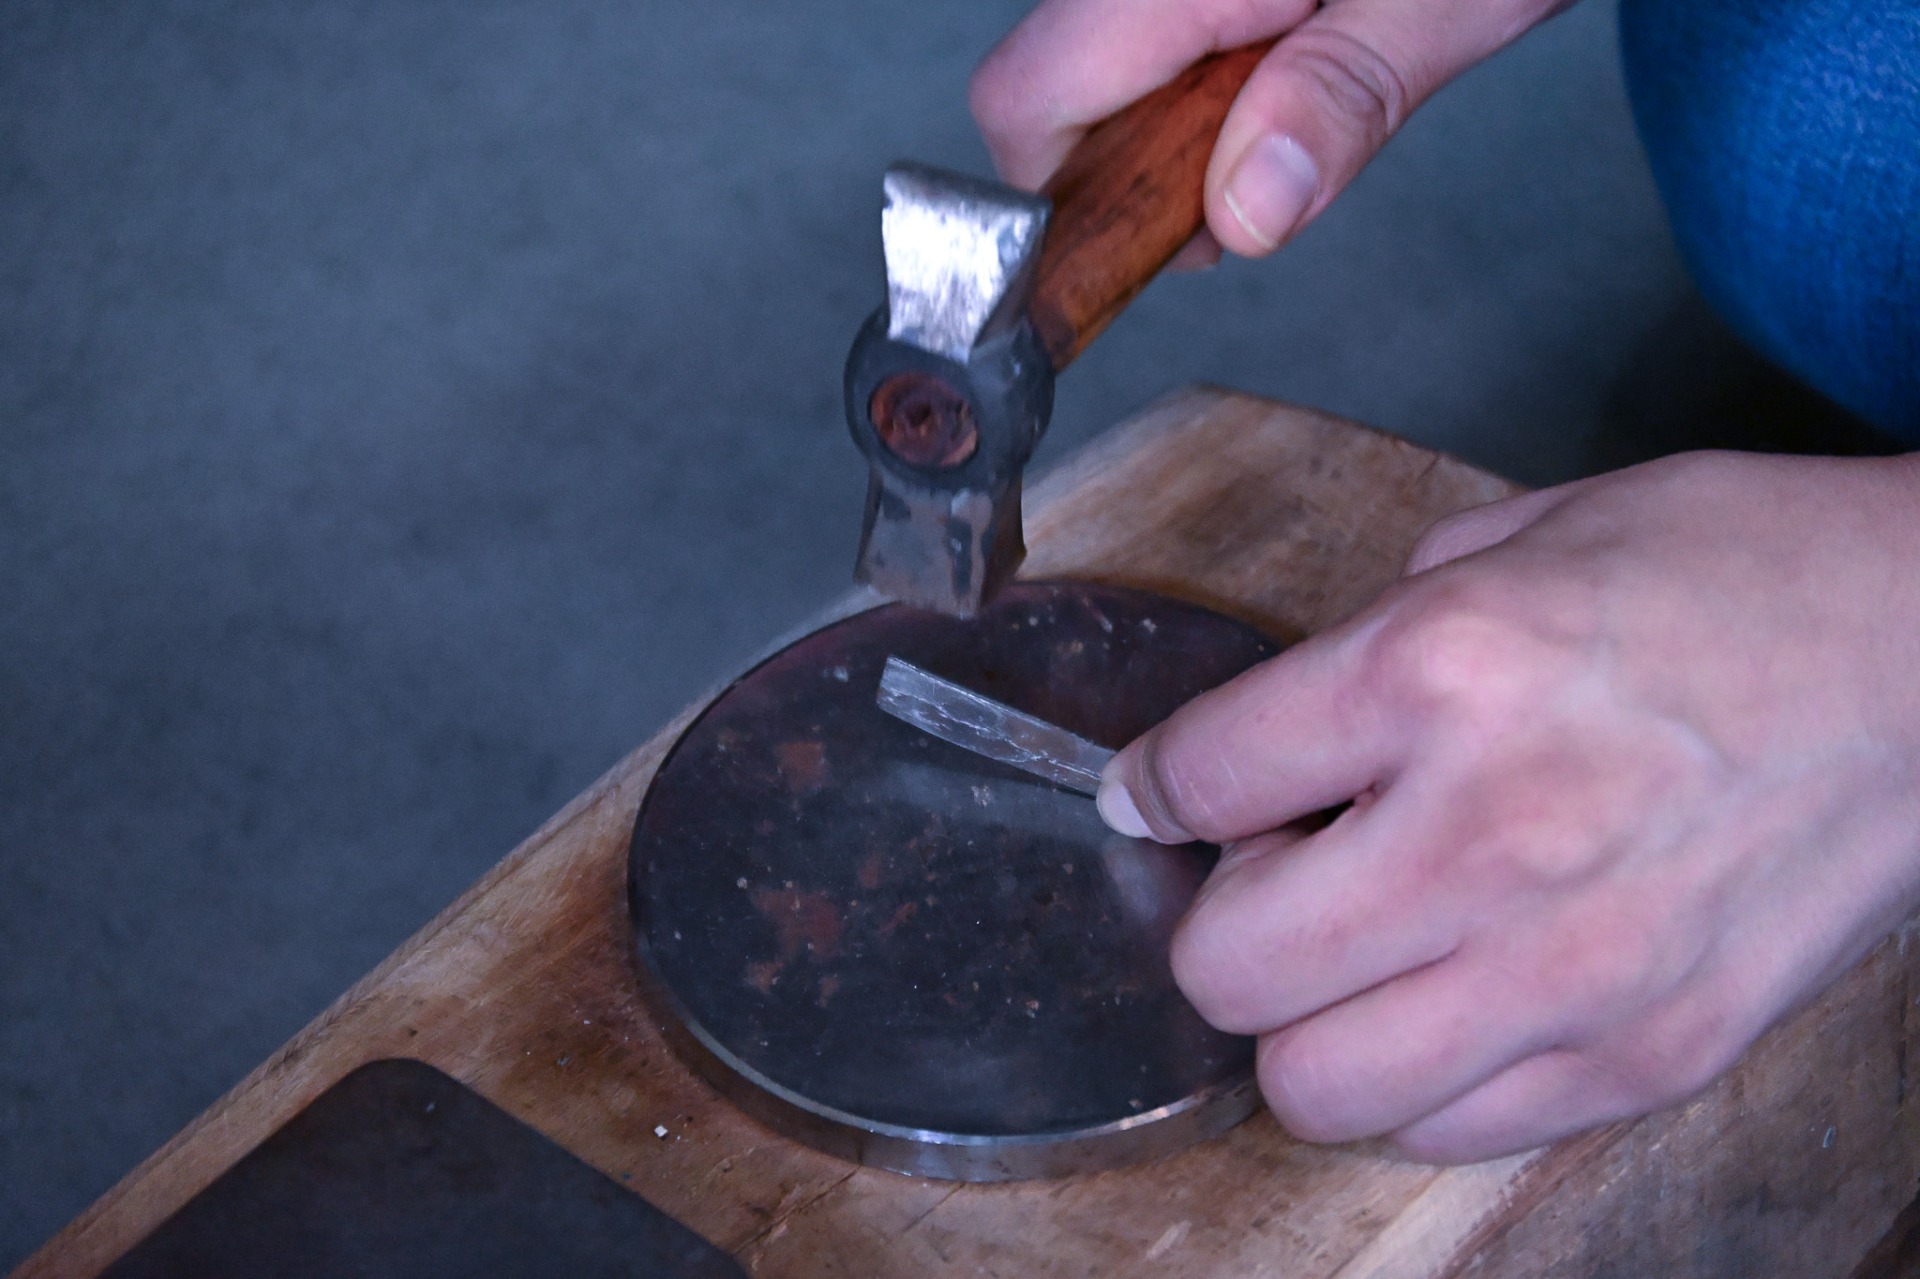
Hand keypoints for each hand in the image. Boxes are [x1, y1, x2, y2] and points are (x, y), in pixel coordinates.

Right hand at [971, 0, 1573, 261]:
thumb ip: (1345, 95)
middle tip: (1268, 176)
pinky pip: (1155, 35)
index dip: (1072, 202)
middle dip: (1139, 169)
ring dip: (1183, 127)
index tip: (1178, 240)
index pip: (1028, 101)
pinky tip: (1292, 64)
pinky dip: (1209, 81)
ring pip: (1103, 67)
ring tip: (1300, 105)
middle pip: (1051, 91)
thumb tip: (1247, 212)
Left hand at [1097, 451, 1919, 1161]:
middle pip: (1225, 967)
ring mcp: (1575, 968)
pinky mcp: (1649, 1055)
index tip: (1158, 797)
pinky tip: (1454, 994)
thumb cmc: (1732, 577)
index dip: (1152, 789)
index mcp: (1443, 669)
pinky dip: (1414, 1077)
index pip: (1198, 777)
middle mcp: (1492, 831)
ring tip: (1364, 949)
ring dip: (1304, 1020)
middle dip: (1221, 917)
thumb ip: (1371, 637)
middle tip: (1279, 872)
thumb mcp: (1522, 537)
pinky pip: (1444, 1127)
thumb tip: (1264, 742)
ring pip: (1311, 1086)